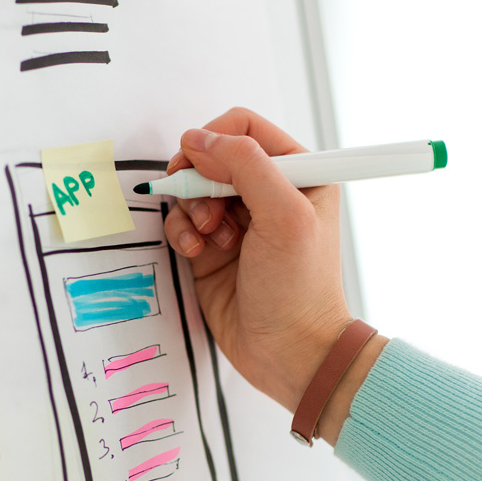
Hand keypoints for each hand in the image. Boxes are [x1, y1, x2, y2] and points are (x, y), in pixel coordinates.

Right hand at [163, 108, 379, 441]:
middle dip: (199, 180)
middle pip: (211, 156)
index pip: (245, 128)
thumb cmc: (299, 288)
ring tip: (209, 239)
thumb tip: (199, 139)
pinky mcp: (212, 247)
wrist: (289, 352)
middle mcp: (267, 192)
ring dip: (191, 209)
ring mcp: (237, 220)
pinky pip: (181, 221)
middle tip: (207, 212)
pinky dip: (181, 232)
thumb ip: (246, 166)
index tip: (204, 167)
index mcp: (298, 174)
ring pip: (191, 188)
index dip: (217, 140)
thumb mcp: (284, 216)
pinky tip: (196, 253)